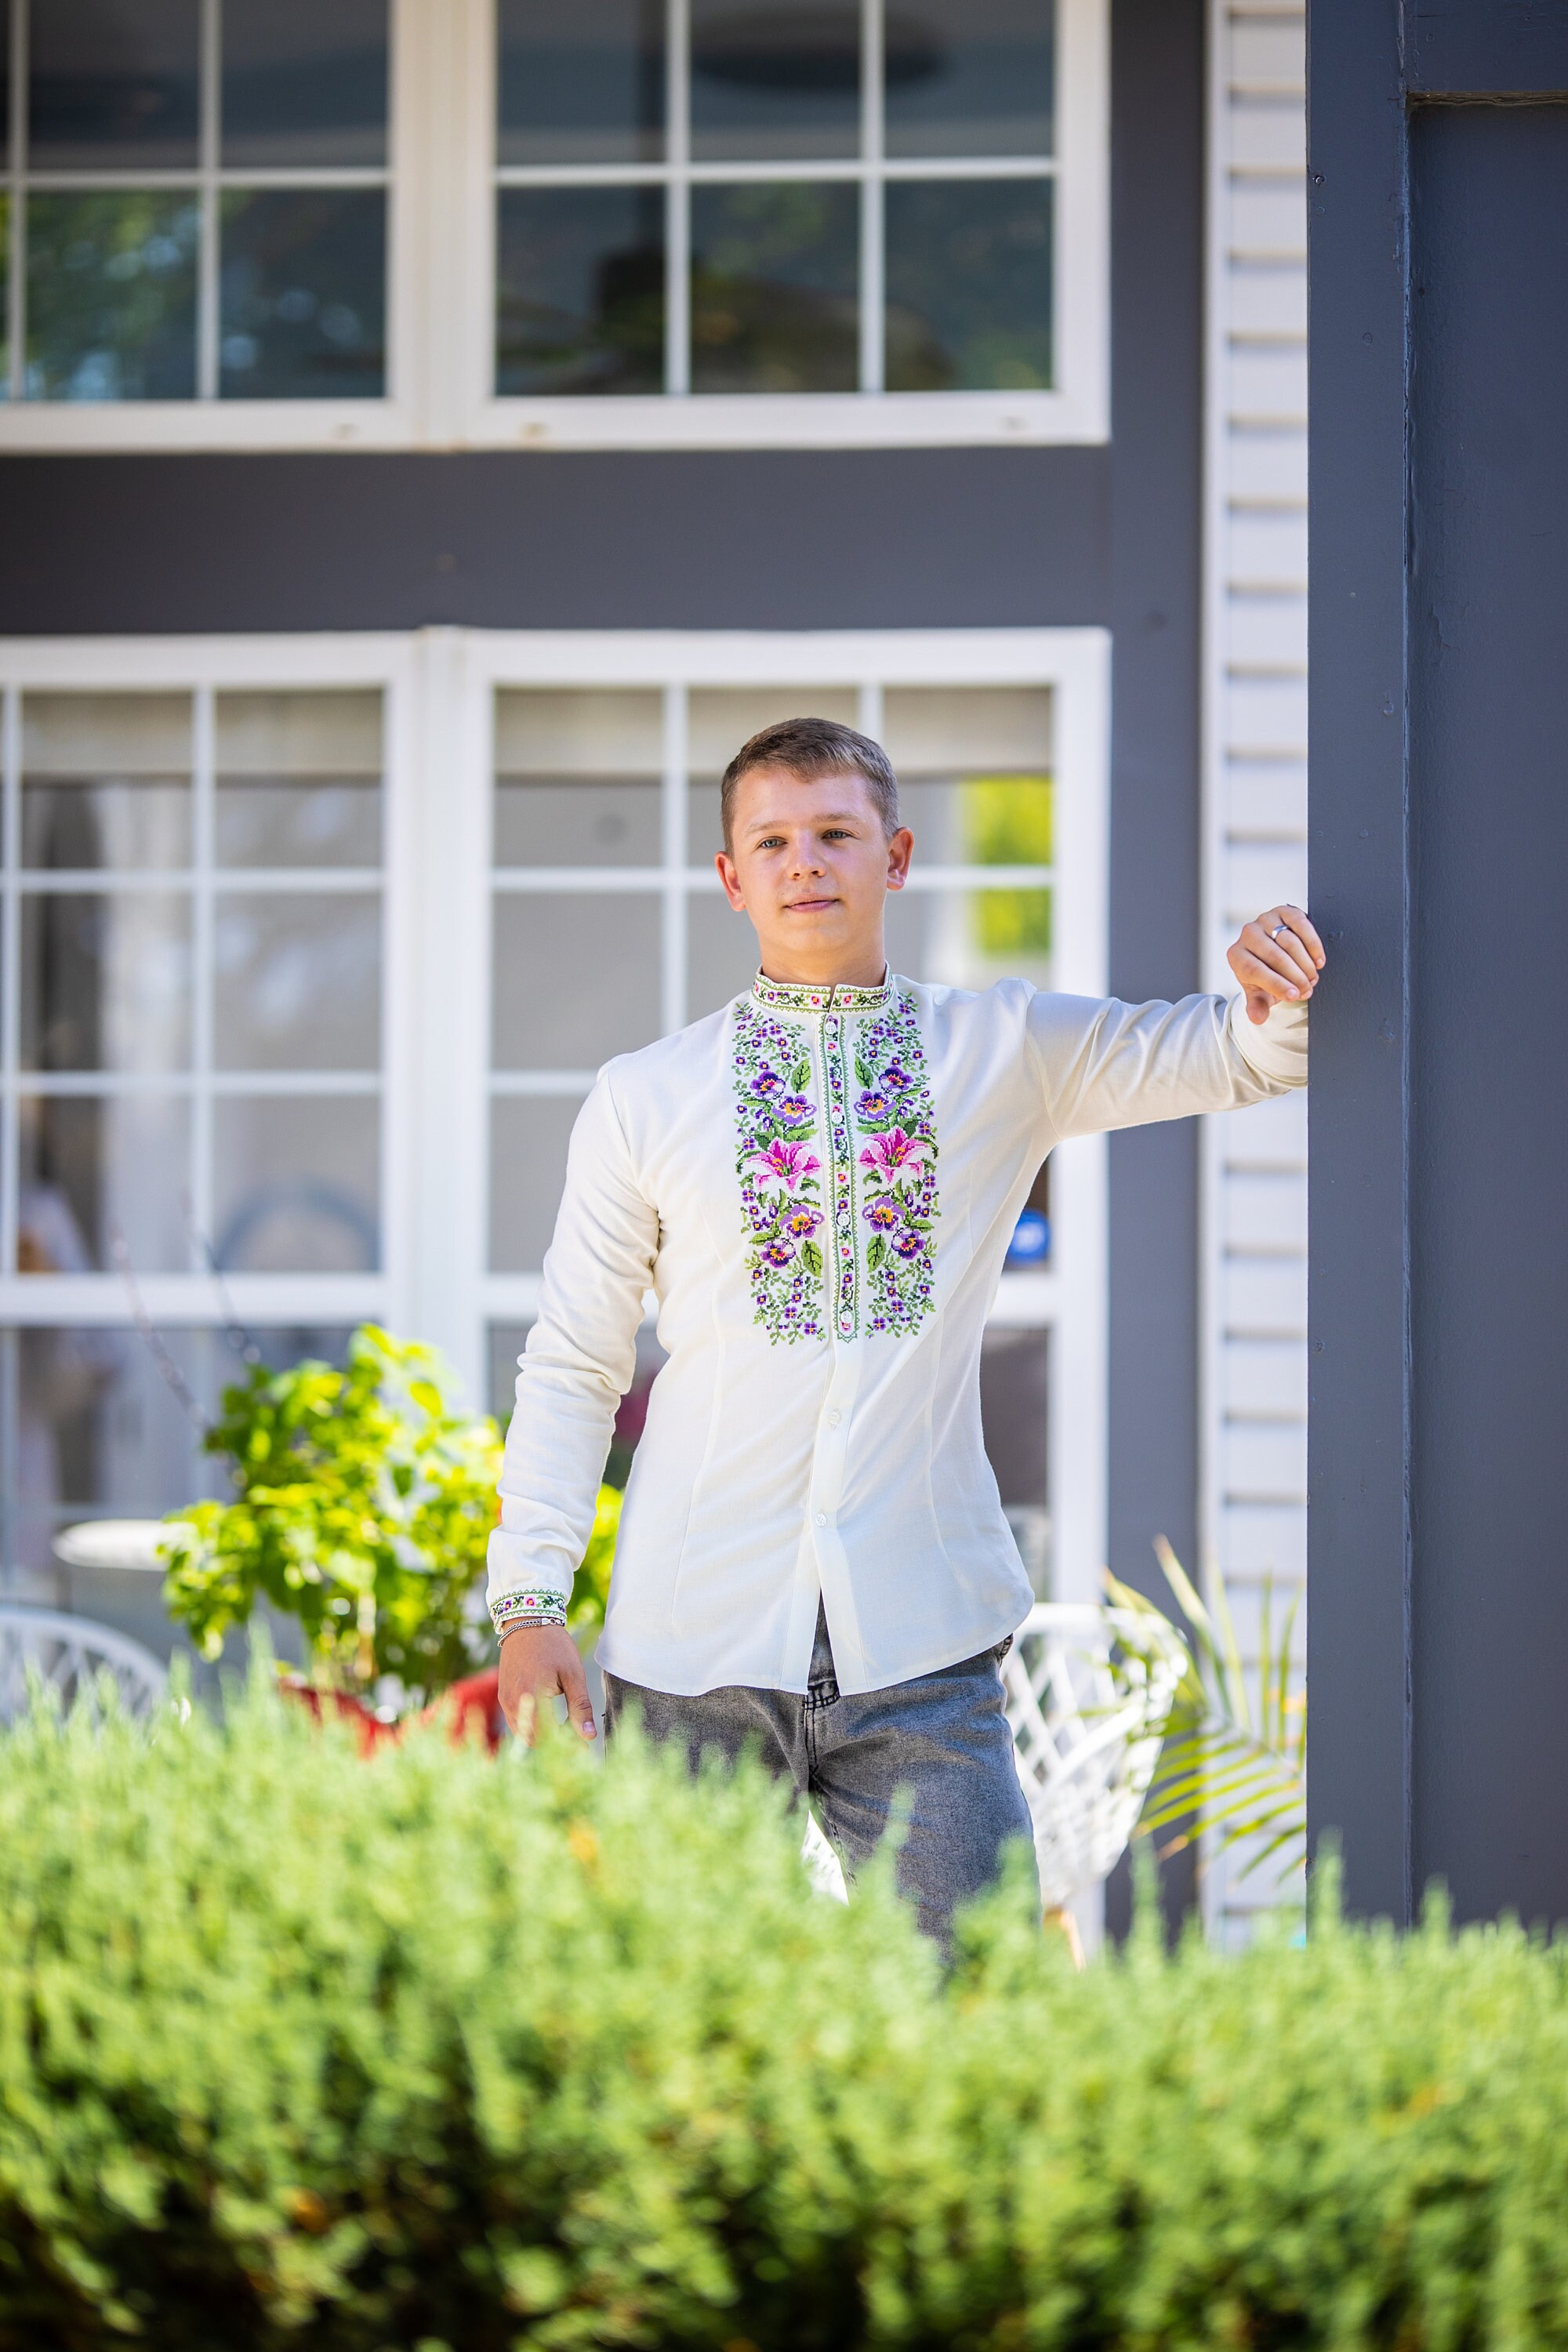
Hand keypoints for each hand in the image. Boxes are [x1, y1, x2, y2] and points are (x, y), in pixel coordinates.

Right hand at [498, 1624, 597, 1743]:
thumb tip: (589, 1737)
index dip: (567, 1745)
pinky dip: (532, 1727)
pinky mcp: (503, 1696)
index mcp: (531, 1697)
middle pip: (533, 1740)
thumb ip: (580, 1707)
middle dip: (554, 1745)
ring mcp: (505, 1701)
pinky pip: (516, 1722)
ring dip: (542, 1738)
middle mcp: (513, 1703)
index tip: (584, 1747)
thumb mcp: (573, 1674)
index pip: (549, 1736)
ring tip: (565, 1729)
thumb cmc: (554, 1645)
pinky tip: (550, 1719)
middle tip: (576, 1739)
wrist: (527, 1621)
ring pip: (523, 1734)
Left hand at [1227, 904, 1324, 1026]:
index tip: (1294, 996)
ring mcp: (1265, 919)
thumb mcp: (1260, 993)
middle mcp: (1247, 934)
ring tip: (1312, 978)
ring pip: (1290, 942)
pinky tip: (1318, 961)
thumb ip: (1257, 1005)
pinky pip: (1301, 925)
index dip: (1276, 984)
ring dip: (1305, 964)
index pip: (1255, 970)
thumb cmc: (1265, 976)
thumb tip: (1257, 1018)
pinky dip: (1313, 944)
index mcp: (1236, 955)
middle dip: (1295, 976)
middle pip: (1274, 956)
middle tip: (1308, 990)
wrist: (1273, 954)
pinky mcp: (1284, 911)